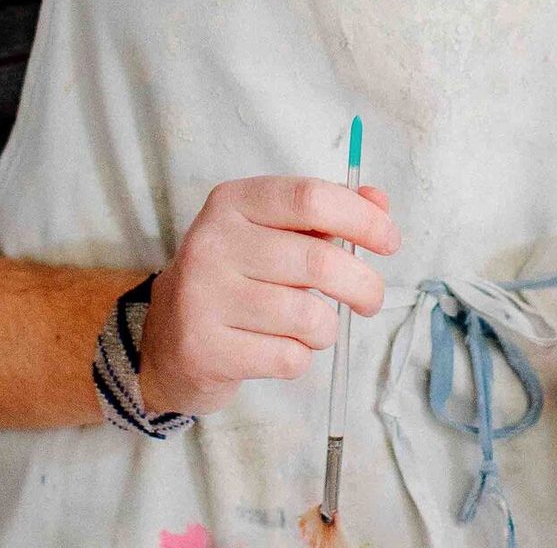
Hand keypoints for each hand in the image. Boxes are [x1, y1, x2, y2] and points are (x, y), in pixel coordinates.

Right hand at [135, 177, 398, 417]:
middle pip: (317, 260)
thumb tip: (380, 202)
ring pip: (306, 315)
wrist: (166, 337)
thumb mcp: (272, 232)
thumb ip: (327, 213)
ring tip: (315, 326)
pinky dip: (301, 357)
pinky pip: (287, 357)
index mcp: (234, 201)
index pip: (309, 198)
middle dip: (362, 284)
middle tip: (371, 299)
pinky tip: (282, 348)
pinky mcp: (205, 348)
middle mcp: (213, 241)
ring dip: (327, 327)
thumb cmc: (237, 275)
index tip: (390, 241)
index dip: (360, 219)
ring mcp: (204, 296)